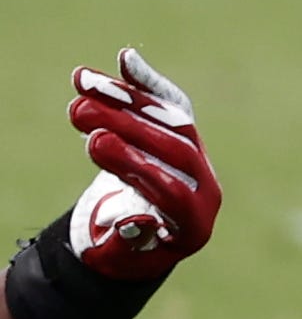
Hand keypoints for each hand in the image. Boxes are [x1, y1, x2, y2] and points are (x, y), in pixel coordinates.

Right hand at [63, 51, 214, 281]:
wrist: (139, 243)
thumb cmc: (123, 255)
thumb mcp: (121, 258)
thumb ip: (126, 242)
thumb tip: (134, 222)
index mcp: (194, 221)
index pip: (170, 188)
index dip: (134, 165)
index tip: (95, 144)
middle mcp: (204, 185)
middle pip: (173, 148)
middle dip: (125, 127)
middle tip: (81, 111)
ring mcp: (198, 159)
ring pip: (170, 121)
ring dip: (126, 98)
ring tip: (83, 81)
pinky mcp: (184, 137)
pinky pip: (169, 106)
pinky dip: (146, 84)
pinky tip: (125, 59)